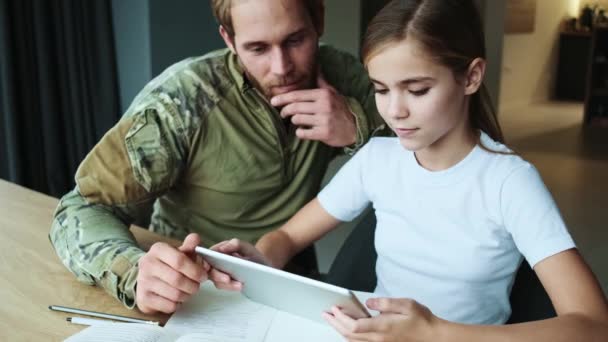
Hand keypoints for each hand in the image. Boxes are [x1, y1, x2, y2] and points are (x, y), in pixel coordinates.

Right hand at [136, 233, 208, 313]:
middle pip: (178, 279)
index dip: (195, 270)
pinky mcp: (143, 298)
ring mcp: (143, 282)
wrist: (147, 278)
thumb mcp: (178, 253)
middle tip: (197, 286)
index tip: (203, 275)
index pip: (179, 261)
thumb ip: (190, 247)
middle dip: (193, 285)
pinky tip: (177, 298)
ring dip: (187, 295)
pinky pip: (169, 305)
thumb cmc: (167, 265)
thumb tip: (196, 239)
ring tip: (188, 291)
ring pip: (175, 294)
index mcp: (158, 249)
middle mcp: (147, 264)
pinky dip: (178, 304)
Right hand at [207, 238, 270, 290]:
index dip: (204, 261)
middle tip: (227, 279)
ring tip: (239, 284)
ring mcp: (221, 273)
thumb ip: (236, 244)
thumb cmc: (253, 256)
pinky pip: (224, 286)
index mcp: (219, 250)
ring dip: (226, 284)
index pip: (207, 255)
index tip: (208, 267)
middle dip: (217, 276)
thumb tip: (222, 248)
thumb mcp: (247, 248)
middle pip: (210, 270)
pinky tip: (240, 286)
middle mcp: (217, 262)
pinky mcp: (227, 282)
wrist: (263, 267)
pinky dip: (231, 286)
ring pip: (217, 280)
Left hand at [271, 72, 356, 146]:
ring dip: (294, 121)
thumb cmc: (341, 109)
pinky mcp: (324, 133)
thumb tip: (317, 64)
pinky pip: (303, 133)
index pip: (297, 95)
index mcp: (323, 94)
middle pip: (294, 107)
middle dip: (285, 111)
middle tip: (282, 113)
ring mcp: (324, 120)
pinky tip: (304, 131)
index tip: (273, 101)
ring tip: (298, 121)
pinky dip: (300, 133)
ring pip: (297, 120)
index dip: (282, 98)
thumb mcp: (333, 92)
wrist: (356, 127)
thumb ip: (321, 81)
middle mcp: (324, 106)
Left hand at [323, 298, 441, 341]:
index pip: (354, 326)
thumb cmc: (422, 321)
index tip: (334, 309)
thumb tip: (369, 302)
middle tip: (326, 314)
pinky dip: (350, 337)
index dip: (341, 318)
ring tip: (332, 320)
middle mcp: (379, 339)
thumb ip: (385, 303)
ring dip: (340, 331)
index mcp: (383, 327)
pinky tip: (347, 330)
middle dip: (335, 324)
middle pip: (349, 334)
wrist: (433, 337)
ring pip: (353, 341)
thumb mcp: (406, 304)